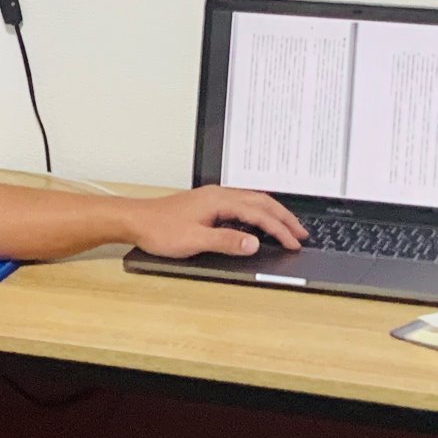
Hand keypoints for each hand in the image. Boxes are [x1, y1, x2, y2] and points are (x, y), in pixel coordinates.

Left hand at [126, 186, 307, 258]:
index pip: (259, 214)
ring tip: (287, 227)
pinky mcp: (208, 204)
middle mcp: (219, 195)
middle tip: (301, 233)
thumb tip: (254, 243)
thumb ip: (226, 241)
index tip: (293, 242)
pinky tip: (259, 223)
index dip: (279, 229)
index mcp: (219, 200)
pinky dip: (258, 213)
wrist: (136, 220)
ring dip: (272, 214)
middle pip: (261, 202)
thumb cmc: (160, 229)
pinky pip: (242, 204)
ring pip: (253, 201)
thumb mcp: (195, 240)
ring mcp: (214, 198)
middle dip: (284, 218)